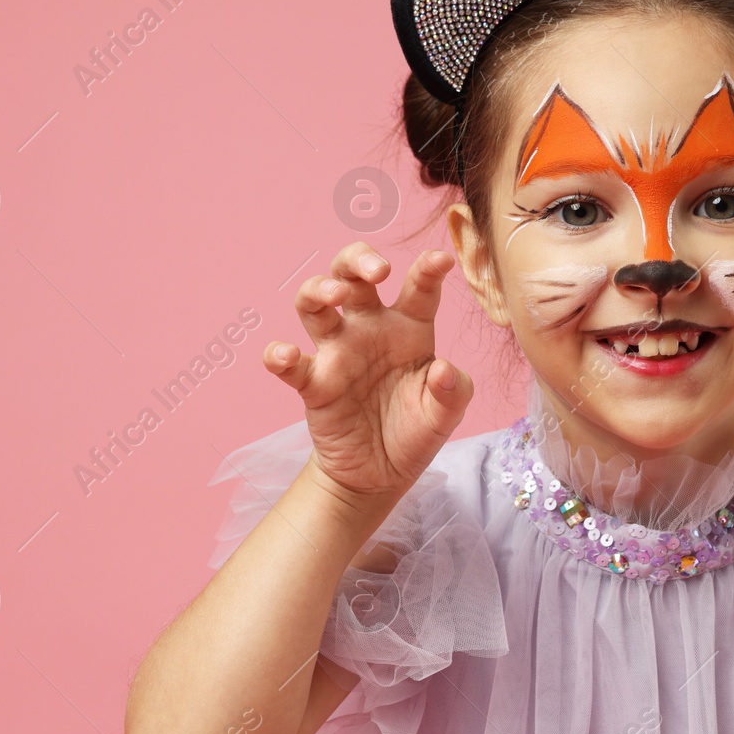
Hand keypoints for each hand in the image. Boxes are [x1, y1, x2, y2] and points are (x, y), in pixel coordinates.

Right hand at [263, 243, 474, 507]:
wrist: (381, 475)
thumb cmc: (415, 430)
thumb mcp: (446, 415)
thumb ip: (454, 391)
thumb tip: (443, 370)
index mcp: (409, 328)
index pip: (418, 288)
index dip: (428, 269)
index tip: (442, 260)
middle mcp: (369, 330)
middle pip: (353, 275)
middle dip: (359, 259)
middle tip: (378, 270)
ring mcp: (337, 353)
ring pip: (314, 303)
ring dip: (318, 289)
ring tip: (335, 295)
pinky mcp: (313, 384)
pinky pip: (288, 364)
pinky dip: (279, 355)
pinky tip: (288, 355)